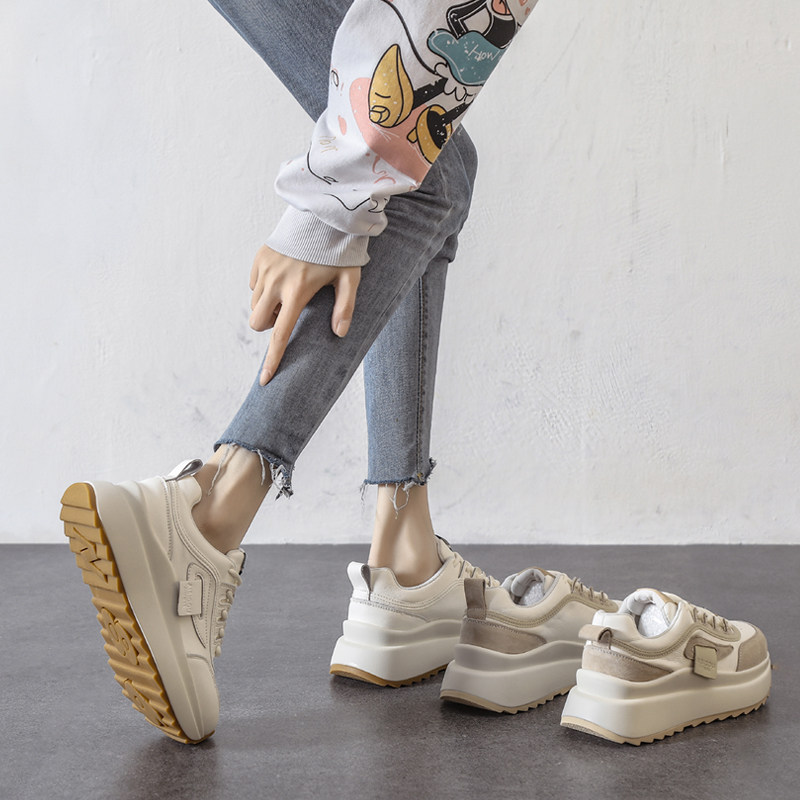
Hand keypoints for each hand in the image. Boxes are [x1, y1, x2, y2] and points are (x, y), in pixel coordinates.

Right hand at [248, 244, 360, 384]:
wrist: (322, 215)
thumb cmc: (339, 251)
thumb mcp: (349, 279)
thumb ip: (345, 308)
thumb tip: (339, 334)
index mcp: (297, 291)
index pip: (280, 333)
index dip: (273, 359)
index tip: (265, 380)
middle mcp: (276, 281)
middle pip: (258, 321)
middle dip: (269, 325)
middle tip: (289, 312)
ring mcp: (265, 268)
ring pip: (254, 303)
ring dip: (267, 307)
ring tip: (290, 292)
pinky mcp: (260, 257)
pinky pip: (254, 284)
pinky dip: (264, 288)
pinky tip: (283, 277)